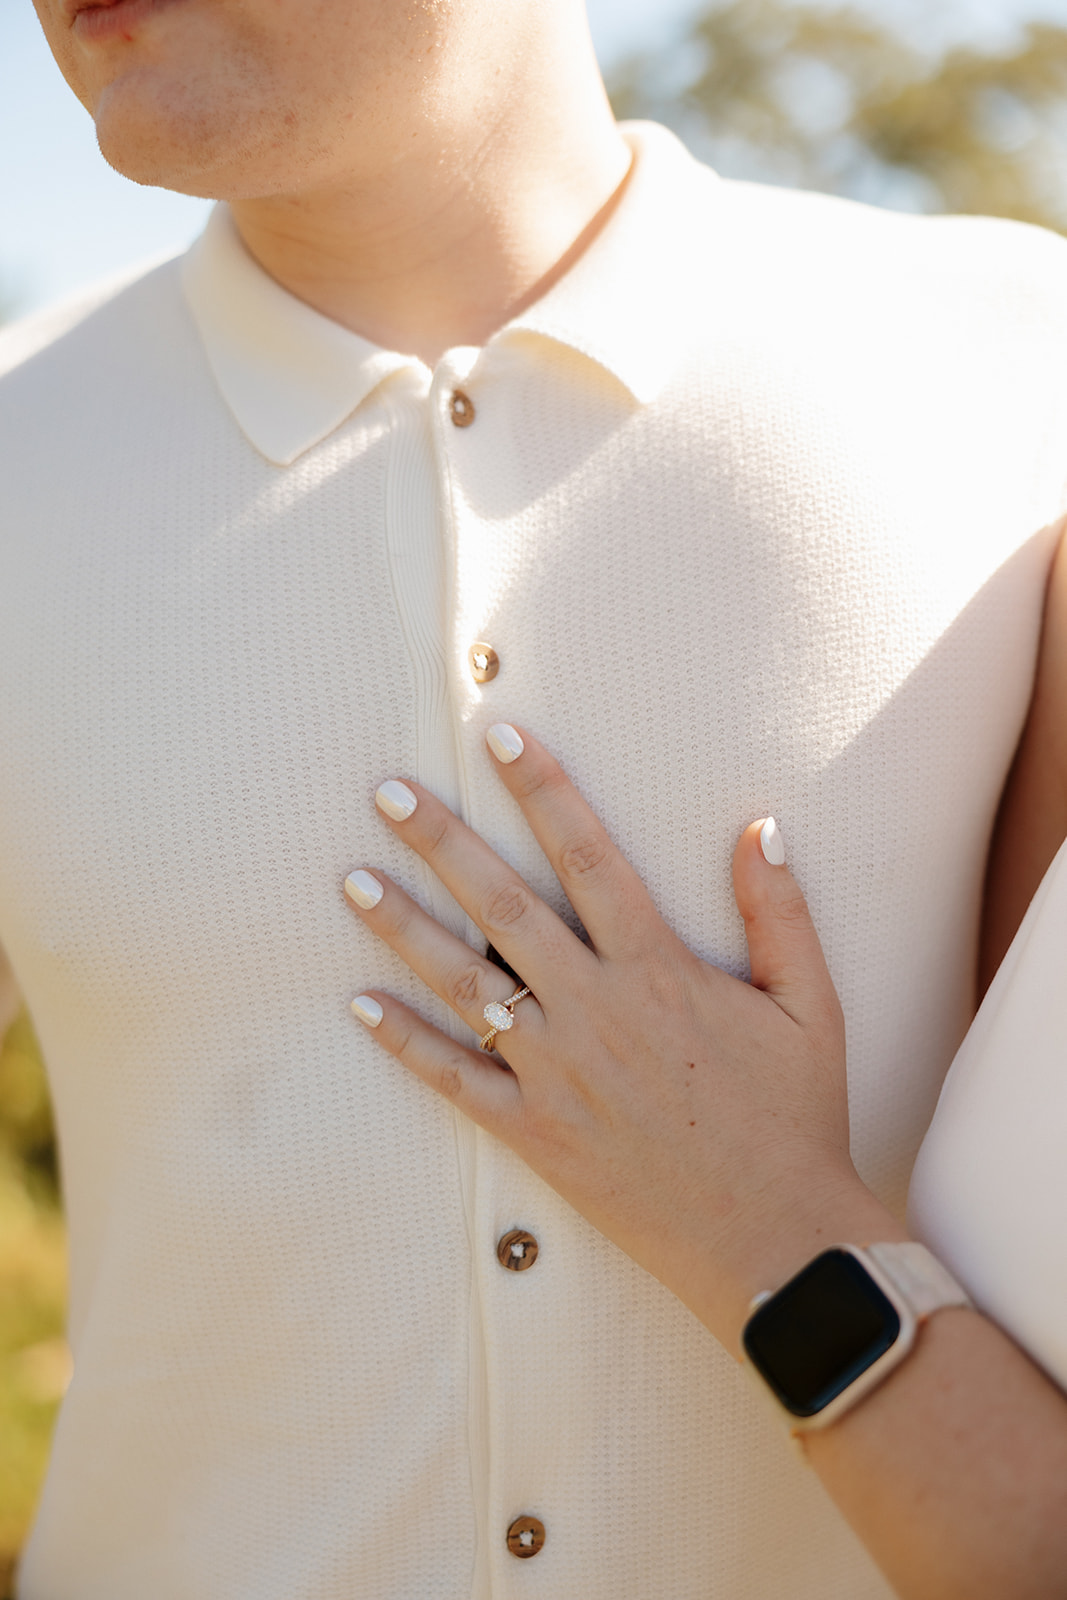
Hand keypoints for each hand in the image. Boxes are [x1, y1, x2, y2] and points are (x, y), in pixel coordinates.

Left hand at [344, 724, 901, 1353]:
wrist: (774, 1240)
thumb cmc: (795, 1121)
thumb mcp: (813, 1009)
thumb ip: (780, 914)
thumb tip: (759, 827)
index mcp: (659, 970)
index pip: (590, 856)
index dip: (545, 789)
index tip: (500, 736)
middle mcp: (596, 1010)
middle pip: (504, 906)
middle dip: (443, 842)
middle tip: (390, 792)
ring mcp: (558, 1073)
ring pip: (464, 984)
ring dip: (405, 927)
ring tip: (352, 879)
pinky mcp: (535, 1133)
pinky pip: (455, 1080)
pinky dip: (405, 1043)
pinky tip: (360, 1005)